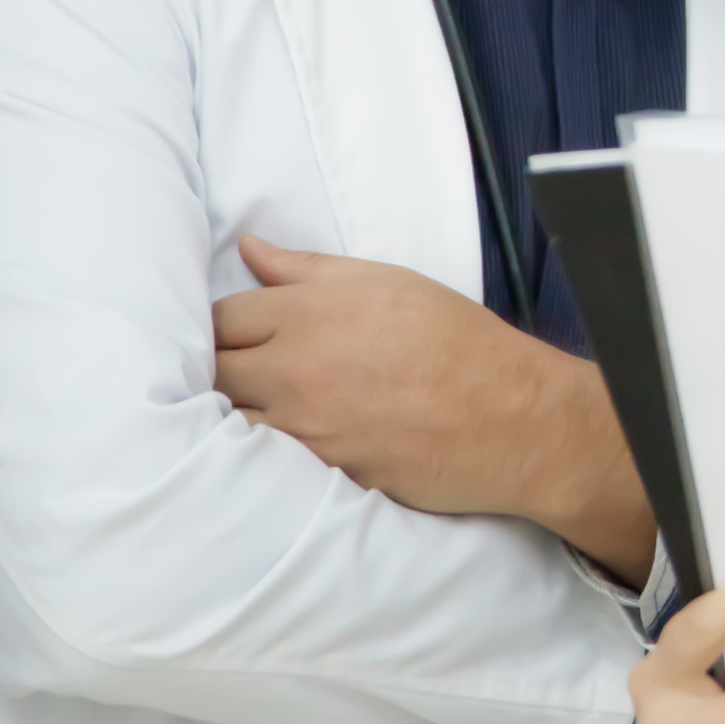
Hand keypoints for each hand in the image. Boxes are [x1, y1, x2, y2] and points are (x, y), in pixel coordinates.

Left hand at [213, 237, 655, 583]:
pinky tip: (287, 444)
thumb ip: (306, 269)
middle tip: (246, 369)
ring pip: (231, 423)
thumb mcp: (386, 282)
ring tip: (264, 407)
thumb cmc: (458, 341)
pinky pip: (270, 463)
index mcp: (306, 314)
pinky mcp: (324, 474)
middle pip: (213, 371)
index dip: (227, 324)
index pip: (220, 317)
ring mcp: (306, 430)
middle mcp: (294, 372)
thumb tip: (250, 249)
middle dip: (221, 367)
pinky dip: (268, 452)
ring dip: (240, 413)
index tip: (242, 333)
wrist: (511, 417)